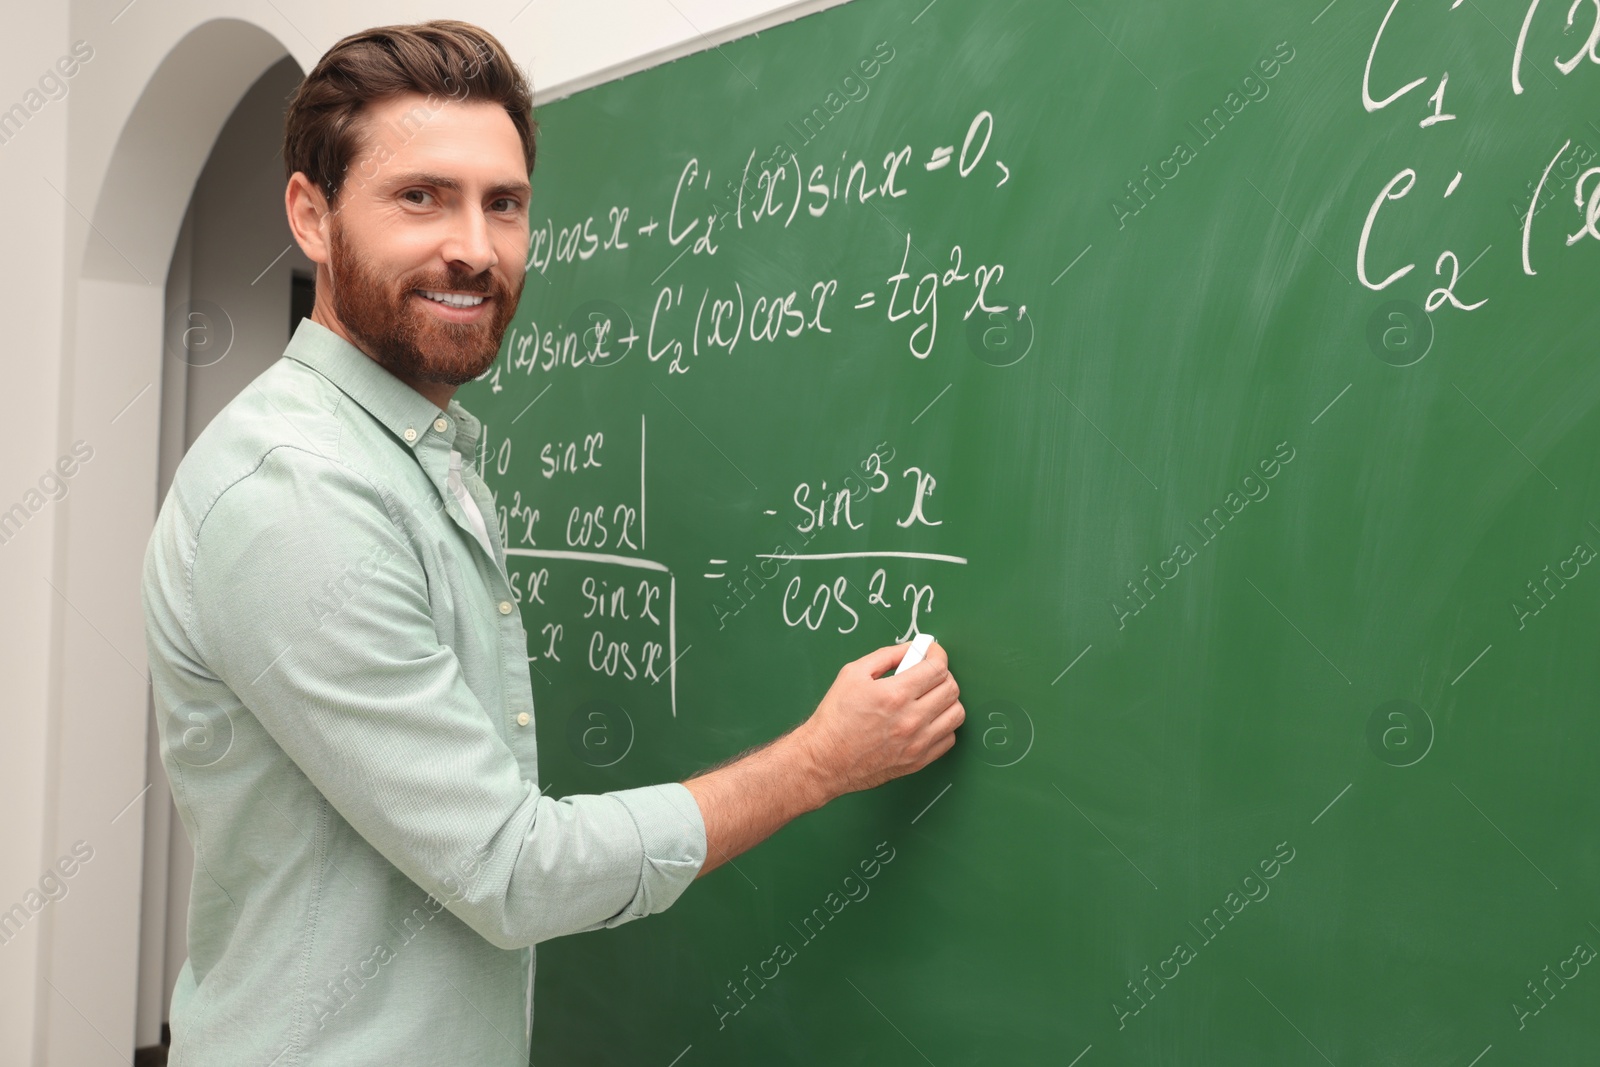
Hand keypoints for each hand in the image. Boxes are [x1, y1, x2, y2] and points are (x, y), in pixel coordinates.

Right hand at [791, 640, 964, 799]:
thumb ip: (886, 656)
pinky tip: (927, 719)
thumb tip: (912, 648)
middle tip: (928, 673)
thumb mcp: (852, 674)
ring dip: (947, 700)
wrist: (824, 760)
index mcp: (895, 694)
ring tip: (930, 696)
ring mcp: (917, 743)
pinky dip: (943, 725)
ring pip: (956, 714)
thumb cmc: (835, 717)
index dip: (938, 654)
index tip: (932, 652)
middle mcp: (911, 720)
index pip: (937, 668)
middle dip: (943, 674)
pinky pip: (949, 738)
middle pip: (951, 689)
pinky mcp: (918, 761)